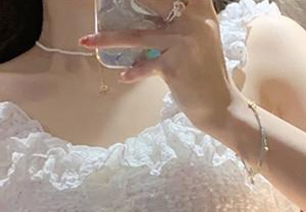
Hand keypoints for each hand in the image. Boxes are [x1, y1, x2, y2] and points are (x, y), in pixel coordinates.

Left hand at [79, 0, 239, 131]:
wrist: (219, 106)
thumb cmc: (204, 75)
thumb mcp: (198, 40)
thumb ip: (177, 23)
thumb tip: (143, 16)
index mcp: (201, 10)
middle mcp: (194, 21)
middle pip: (152, 1)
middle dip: (126, 1)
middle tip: (101, 2)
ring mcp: (183, 42)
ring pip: (136, 36)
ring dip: (107, 39)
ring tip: (86, 41)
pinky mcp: (173, 66)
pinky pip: (144, 66)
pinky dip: (133, 72)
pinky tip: (124, 76)